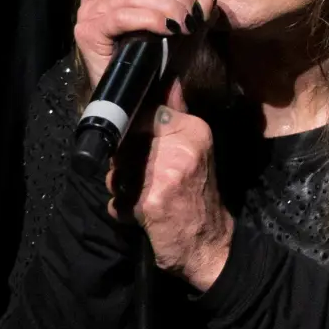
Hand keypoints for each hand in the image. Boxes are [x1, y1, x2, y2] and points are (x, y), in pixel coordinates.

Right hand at [75, 0, 217, 88]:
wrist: (143, 103)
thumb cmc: (162, 63)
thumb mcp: (187, 27)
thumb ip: (198, 6)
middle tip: (194, 15)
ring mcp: (89, 10)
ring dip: (168, 6)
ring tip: (186, 25)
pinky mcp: (87, 32)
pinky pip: (122, 15)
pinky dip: (151, 19)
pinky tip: (169, 30)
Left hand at [107, 81, 233, 291]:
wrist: (210, 246)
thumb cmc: (199, 198)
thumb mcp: (196, 151)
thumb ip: (176, 118)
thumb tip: (166, 82)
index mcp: (194, 131)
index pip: (146, 112)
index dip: (133, 130)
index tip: (138, 146)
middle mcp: (182, 147)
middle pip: (127, 141)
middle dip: (125, 162)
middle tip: (141, 179)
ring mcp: (166, 173)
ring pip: (118, 169)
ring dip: (120, 186)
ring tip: (142, 197)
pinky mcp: (151, 200)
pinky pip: (117, 199)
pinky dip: (122, 210)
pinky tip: (140, 214)